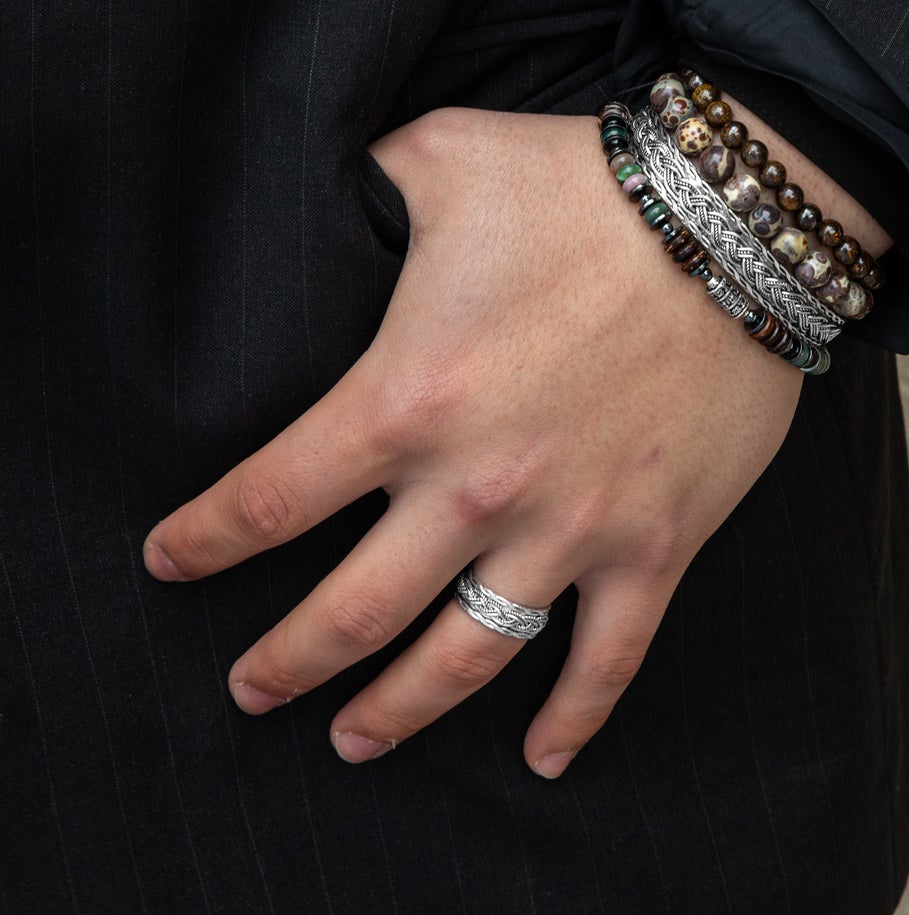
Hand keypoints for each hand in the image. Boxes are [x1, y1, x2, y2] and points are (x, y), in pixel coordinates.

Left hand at [142, 105, 803, 775]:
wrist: (733, 222)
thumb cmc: (583, 186)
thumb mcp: (446, 156)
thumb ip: (368, 179)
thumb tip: (330, 180)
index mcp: (408, 400)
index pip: (271, 498)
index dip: (205, 540)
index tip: (169, 562)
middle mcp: (477, 486)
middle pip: (352, 611)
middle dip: (285, 661)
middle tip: (248, 689)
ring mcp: (572, 528)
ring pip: (465, 656)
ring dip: (398, 710)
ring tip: (352, 741)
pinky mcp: (655, 543)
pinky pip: (610, 659)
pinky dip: (576, 718)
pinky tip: (544, 759)